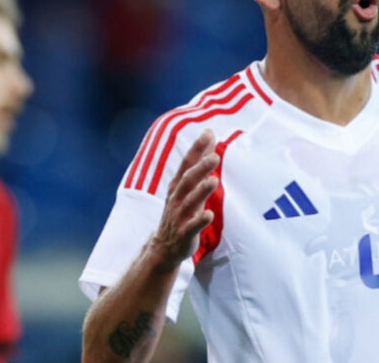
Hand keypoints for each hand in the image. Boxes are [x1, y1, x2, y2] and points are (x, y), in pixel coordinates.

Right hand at [149, 130, 218, 270]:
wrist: (164, 246)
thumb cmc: (181, 210)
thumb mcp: (188, 186)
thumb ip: (200, 162)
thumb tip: (210, 136)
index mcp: (178, 185)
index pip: (187, 163)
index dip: (197, 149)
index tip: (208, 133)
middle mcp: (177, 198)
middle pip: (188, 180)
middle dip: (200, 168)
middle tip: (215, 156)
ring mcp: (179, 216)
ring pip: (190, 202)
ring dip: (201, 191)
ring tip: (214, 180)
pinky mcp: (184, 233)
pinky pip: (192, 227)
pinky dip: (200, 221)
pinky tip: (209, 214)